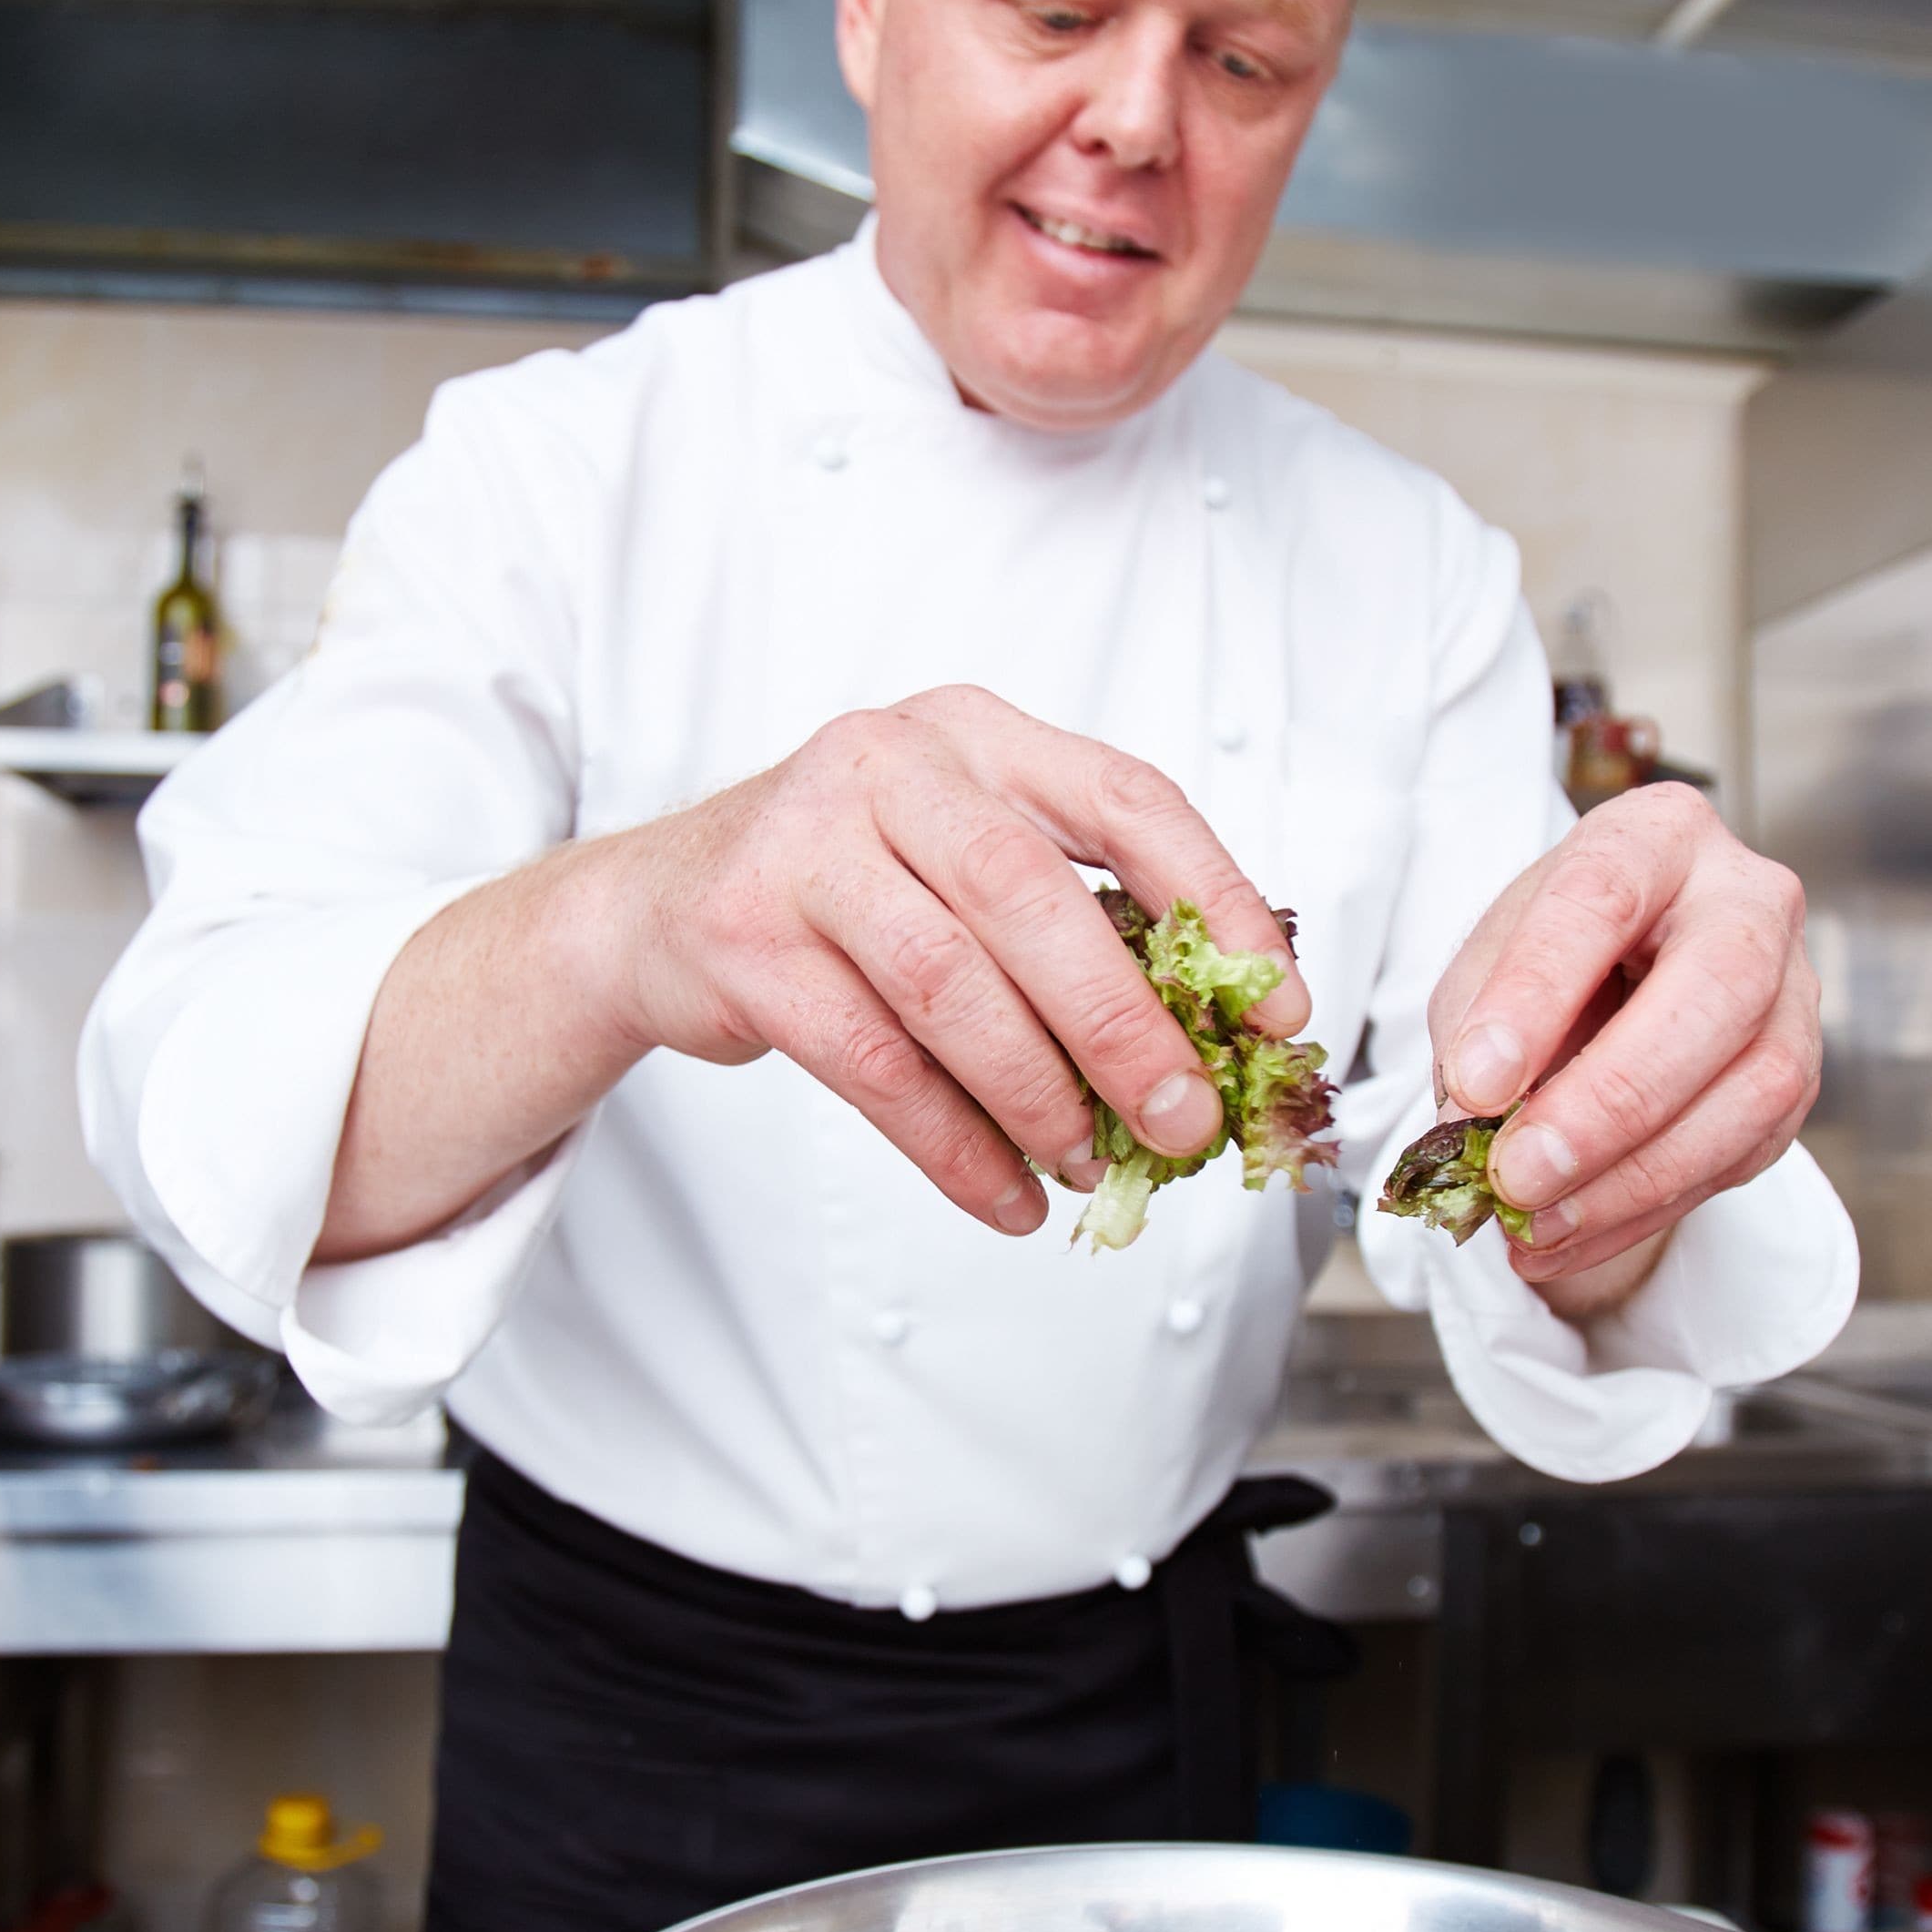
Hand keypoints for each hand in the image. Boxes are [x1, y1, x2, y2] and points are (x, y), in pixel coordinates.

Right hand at [573, 687, 1306, 1236]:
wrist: (655, 910)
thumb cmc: (849, 893)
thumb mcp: (959, 861)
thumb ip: (1073, 923)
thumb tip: (1214, 1050)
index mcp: (975, 735)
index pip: (1126, 798)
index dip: (1216, 901)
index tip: (1276, 1003)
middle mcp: (887, 765)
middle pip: (1030, 896)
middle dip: (1123, 1023)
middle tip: (1185, 1118)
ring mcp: (803, 846)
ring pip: (949, 985)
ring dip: (1035, 1095)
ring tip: (1085, 1165)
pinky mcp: (743, 940)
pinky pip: (874, 1065)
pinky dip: (953, 1147)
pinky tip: (1005, 1197)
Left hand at [1421, 786, 1816, 1312]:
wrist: (1629, 977)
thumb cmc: (1556, 955)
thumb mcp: (1492, 960)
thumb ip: (1477, 1022)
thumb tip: (1475, 1119)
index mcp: (1657, 836)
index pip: (1603, 895)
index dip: (1538, 993)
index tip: (1476, 1082)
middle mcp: (1749, 898)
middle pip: (1717, 989)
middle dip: (1610, 1100)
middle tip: (1517, 1176)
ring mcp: (1794, 989)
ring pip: (1753, 1087)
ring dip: (1633, 1177)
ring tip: (1533, 1228)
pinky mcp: (1799, 1078)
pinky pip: (1742, 1155)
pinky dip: (1644, 1211)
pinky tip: (1567, 1239)